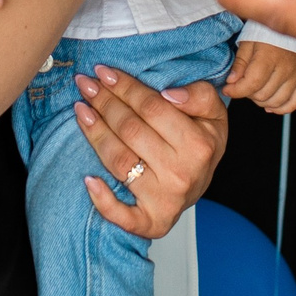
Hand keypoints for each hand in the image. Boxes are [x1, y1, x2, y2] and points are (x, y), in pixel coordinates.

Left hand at [74, 68, 229, 236]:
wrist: (201, 183)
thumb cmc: (202, 144)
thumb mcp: (214, 113)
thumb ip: (200, 96)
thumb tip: (169, 95)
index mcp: (198, 144)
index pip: (152, 108)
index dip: (126, 88)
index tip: (105, 73)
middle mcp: (181, 173)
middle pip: (131, 131)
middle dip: (105, 103)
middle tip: (86, 84)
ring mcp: (165, 199)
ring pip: (119, 161)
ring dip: (95, 134)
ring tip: (81, 110)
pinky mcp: (152, 222)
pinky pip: (123, 215)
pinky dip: (103, 201)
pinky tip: (88, 181)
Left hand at [225, 39, 295, 113]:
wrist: (295, 24)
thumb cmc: (269, 33)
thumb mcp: (249, 41)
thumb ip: (240, 62)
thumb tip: (231, 82)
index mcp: (270, 56)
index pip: (252, 83)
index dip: (236, 90)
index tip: (228, 89)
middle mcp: (286, 68)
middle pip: (262, 95)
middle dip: (247, 94)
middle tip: (243, 84)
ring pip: (276, 102)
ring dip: (261, 101)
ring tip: (255, 91)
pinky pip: (294, 103)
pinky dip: (281, 108)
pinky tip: (270, 105)